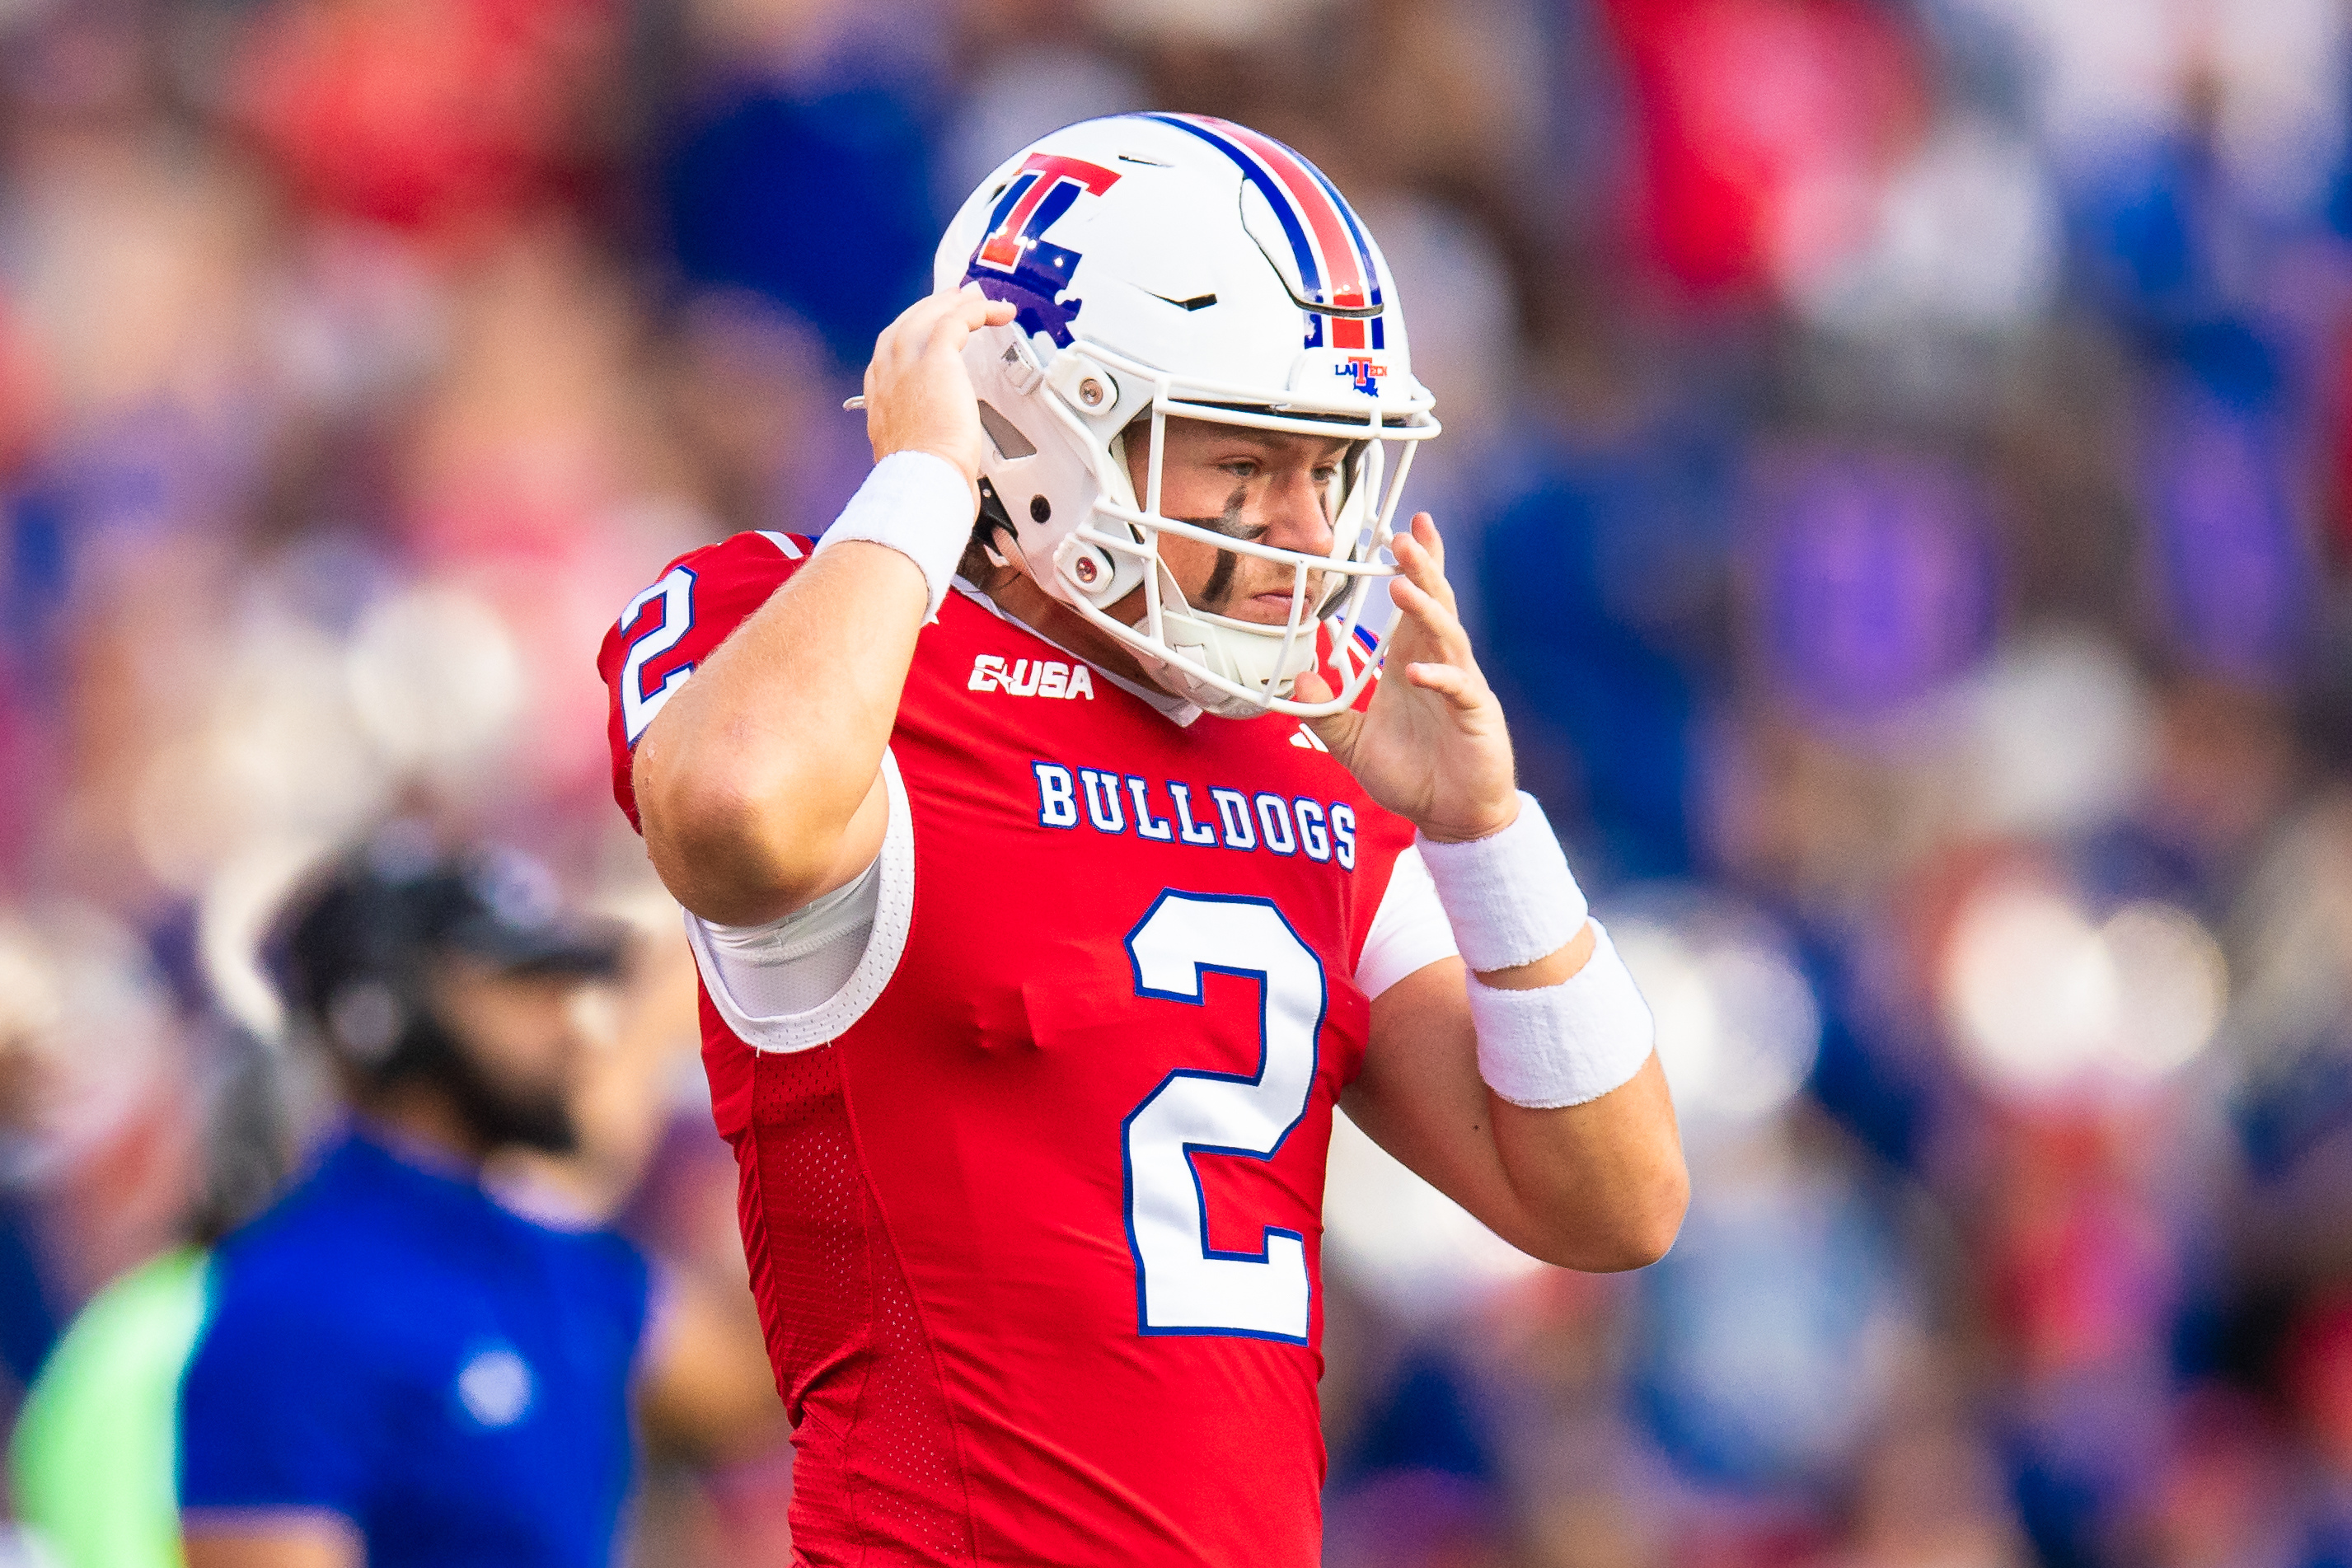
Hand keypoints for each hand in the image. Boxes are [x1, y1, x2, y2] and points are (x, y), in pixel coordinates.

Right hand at [862, 283, 1017, 508]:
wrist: (920, 477)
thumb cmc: (922, 475)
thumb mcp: (912, 450)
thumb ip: (921, 436)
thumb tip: (939, 442)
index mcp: (879, 394)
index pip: (893, 349)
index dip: (914, 332)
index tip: (931, 326)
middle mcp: (887, 372)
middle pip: (908, 324)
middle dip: (933, 308)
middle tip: (955, 300)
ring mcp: (906, 361)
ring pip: (930, 316)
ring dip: (956, 304)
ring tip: (978, 298)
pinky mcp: (934, 356)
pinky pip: (957, 319)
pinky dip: (979, 311)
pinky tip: (996, 311)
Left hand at [1292, 514, 1518, 842]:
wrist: (1452, 817)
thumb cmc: (1413, 776)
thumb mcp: (1354, 745)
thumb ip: (1326, 712)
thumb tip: (1299, 679)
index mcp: (1413, 664)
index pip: (1416, 605)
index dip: (1414, 568)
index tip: (1404, 529)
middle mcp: (1440, 667)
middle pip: (1435, 605)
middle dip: (1422, 569)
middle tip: (1404, 536)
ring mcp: (1461, 688)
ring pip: (1449, 637)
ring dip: (1426, 610)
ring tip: (1403, 587)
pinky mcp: (1475, 717)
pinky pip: (1458, 690)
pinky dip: (1439, 678)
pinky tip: (1416, 672)